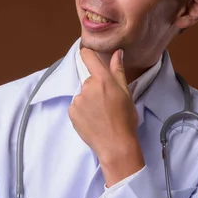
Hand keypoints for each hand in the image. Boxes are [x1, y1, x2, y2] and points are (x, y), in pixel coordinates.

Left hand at [68, 48, 144, 185]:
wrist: (115, 145)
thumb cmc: (125, 120)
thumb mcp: (126, 93)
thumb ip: (118, 71)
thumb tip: (116, 52)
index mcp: (103, 80)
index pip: (88, 56)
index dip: (88, 53)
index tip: (89, 55)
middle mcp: (87, 87)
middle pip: (89, 80)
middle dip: (96, 88)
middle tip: (107, 103)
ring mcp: (78, 100)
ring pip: (83, 95)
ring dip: (89, 101)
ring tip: (101, 115)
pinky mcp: (71, 112)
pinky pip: (77, 107)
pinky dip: (83, 112)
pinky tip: (93, 121)